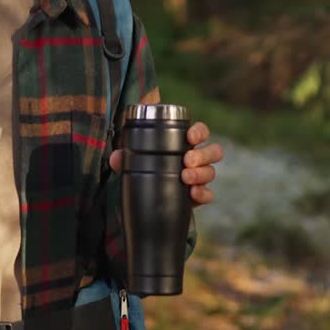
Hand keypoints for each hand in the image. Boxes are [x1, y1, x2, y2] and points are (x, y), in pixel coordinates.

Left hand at [109, 121, 223, 206]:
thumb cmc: (147, 168)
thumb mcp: (134, 159)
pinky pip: (208, 195)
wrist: (147, 197)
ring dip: (200, 174)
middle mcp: (196, 159)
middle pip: (213, 151)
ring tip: (186, 177)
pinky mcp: (198, 196)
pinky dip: (203, 194)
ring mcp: (199, 177)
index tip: (190, 136)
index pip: (200, 132)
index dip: (199, 132)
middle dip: (202, 155)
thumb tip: (116, 158)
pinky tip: (192, 193)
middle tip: (187, 161)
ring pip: (211, 172)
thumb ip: (125, 155)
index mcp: (183, 144)